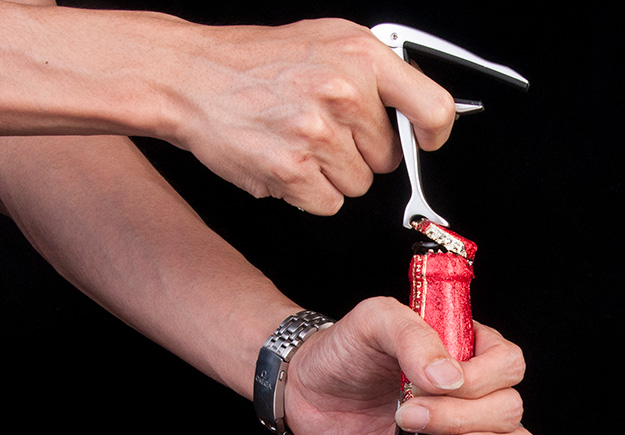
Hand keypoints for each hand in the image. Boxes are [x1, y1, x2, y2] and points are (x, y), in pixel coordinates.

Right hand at [170, 18, 454, 213]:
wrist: (190, 76)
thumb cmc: (257, 61)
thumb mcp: (326, 41)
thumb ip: (377, 74)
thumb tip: (421, 113)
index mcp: (360, 56)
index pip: (433, 107)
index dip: (434, 133)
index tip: (425, 140)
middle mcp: (343, 91)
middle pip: (388, 158)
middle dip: (359, 150)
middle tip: (320, 127)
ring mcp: (318, 132)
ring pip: (358, 184)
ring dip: (331, 173)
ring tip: (297, 140)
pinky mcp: (293, 168)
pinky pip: (327, 203)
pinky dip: (307, 192)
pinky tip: (284, 159)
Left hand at [283, 297, 534, 434]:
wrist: (309, 392)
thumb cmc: (345, 350)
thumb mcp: (375, 321)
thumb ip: (412, 336)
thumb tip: (450, 378)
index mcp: (468, 347)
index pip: (506, 363)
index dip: (481, 379)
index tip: (436, 385)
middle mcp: (475, 387)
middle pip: (507, 406)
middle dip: (461, 417)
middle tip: (409, 415)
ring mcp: (466, 426)